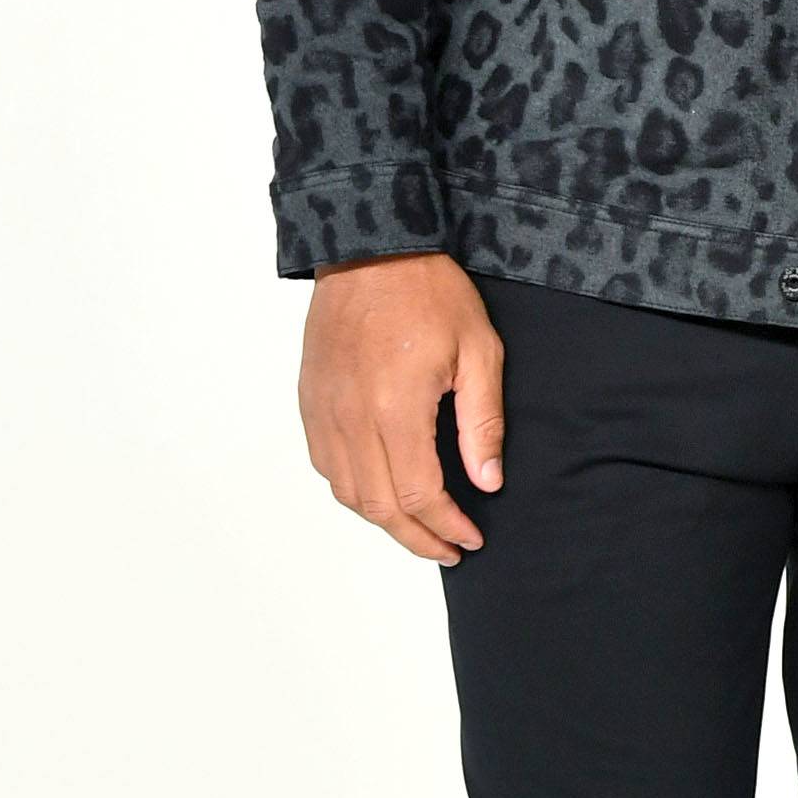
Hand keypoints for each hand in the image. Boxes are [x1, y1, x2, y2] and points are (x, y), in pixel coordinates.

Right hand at [299, 253, 504, 562]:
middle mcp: (350, 418)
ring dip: (383, 520)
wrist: (370, 248)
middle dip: (417, 538)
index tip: (470, 539)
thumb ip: (482, 423)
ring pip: (347, 492)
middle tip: (448, 549)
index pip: (420, 495)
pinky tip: (381, 491)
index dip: (447, 526)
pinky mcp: (310, 400)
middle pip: (379, 506)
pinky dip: (353, 490)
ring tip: (419, 528)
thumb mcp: (479, 351)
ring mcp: (324, 410)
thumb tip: (488, 481)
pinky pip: (326, 464)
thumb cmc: (429, 292)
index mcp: (395, 409)